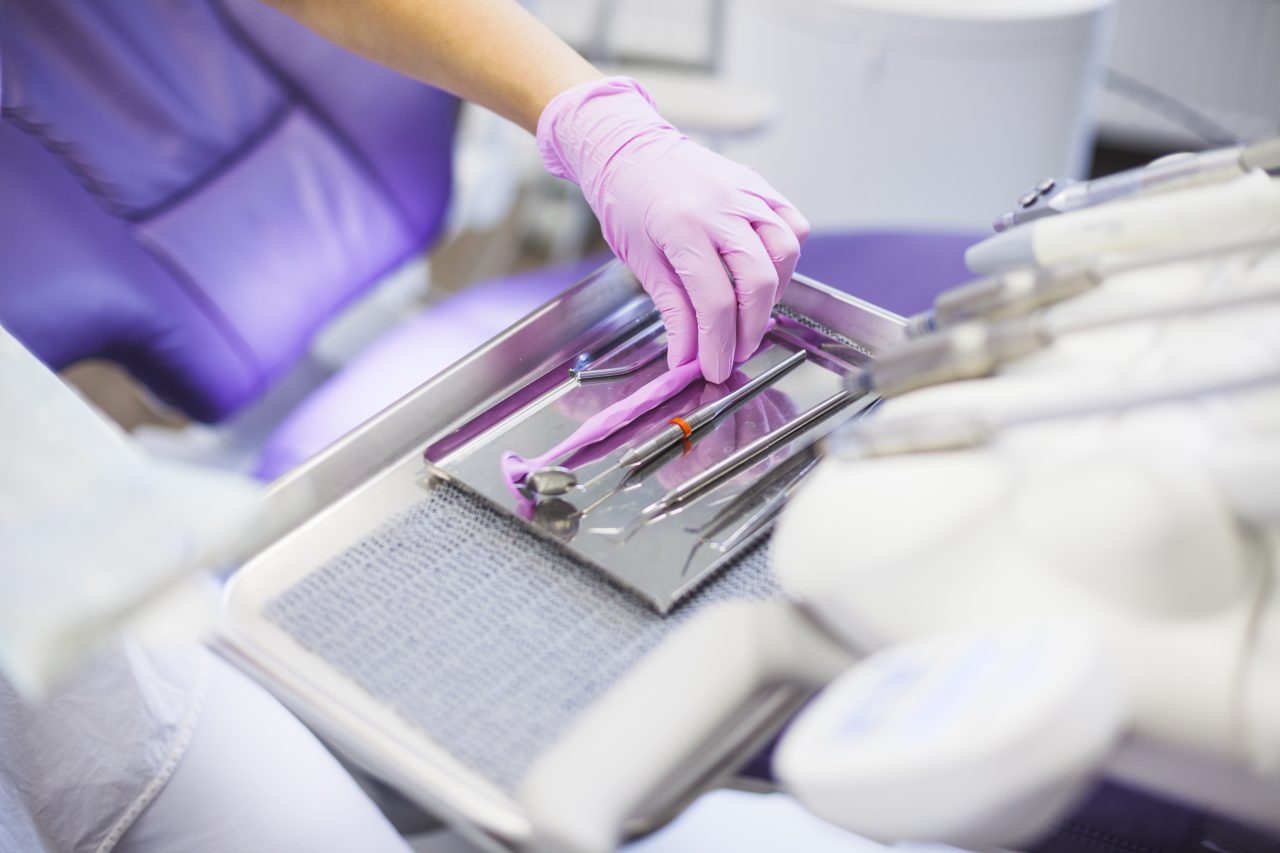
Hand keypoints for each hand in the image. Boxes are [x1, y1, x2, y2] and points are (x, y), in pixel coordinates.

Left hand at [538, 77, 809, 382]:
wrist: (628, 147)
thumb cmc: (627, 203)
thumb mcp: (640, 262)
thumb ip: (672, 310)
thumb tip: (688, 358)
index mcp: (683, 227)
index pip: (715, 301)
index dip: (718, 345)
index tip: (714, 370)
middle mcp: (721, 207)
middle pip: (757, 282)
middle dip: (749, 329)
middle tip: (734, 351)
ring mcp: (745, 193)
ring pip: (784, 253)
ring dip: (773, 294)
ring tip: (750, 314)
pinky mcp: (758, 186)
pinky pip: (792, 223)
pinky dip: (787, 256)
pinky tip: (766, 273)